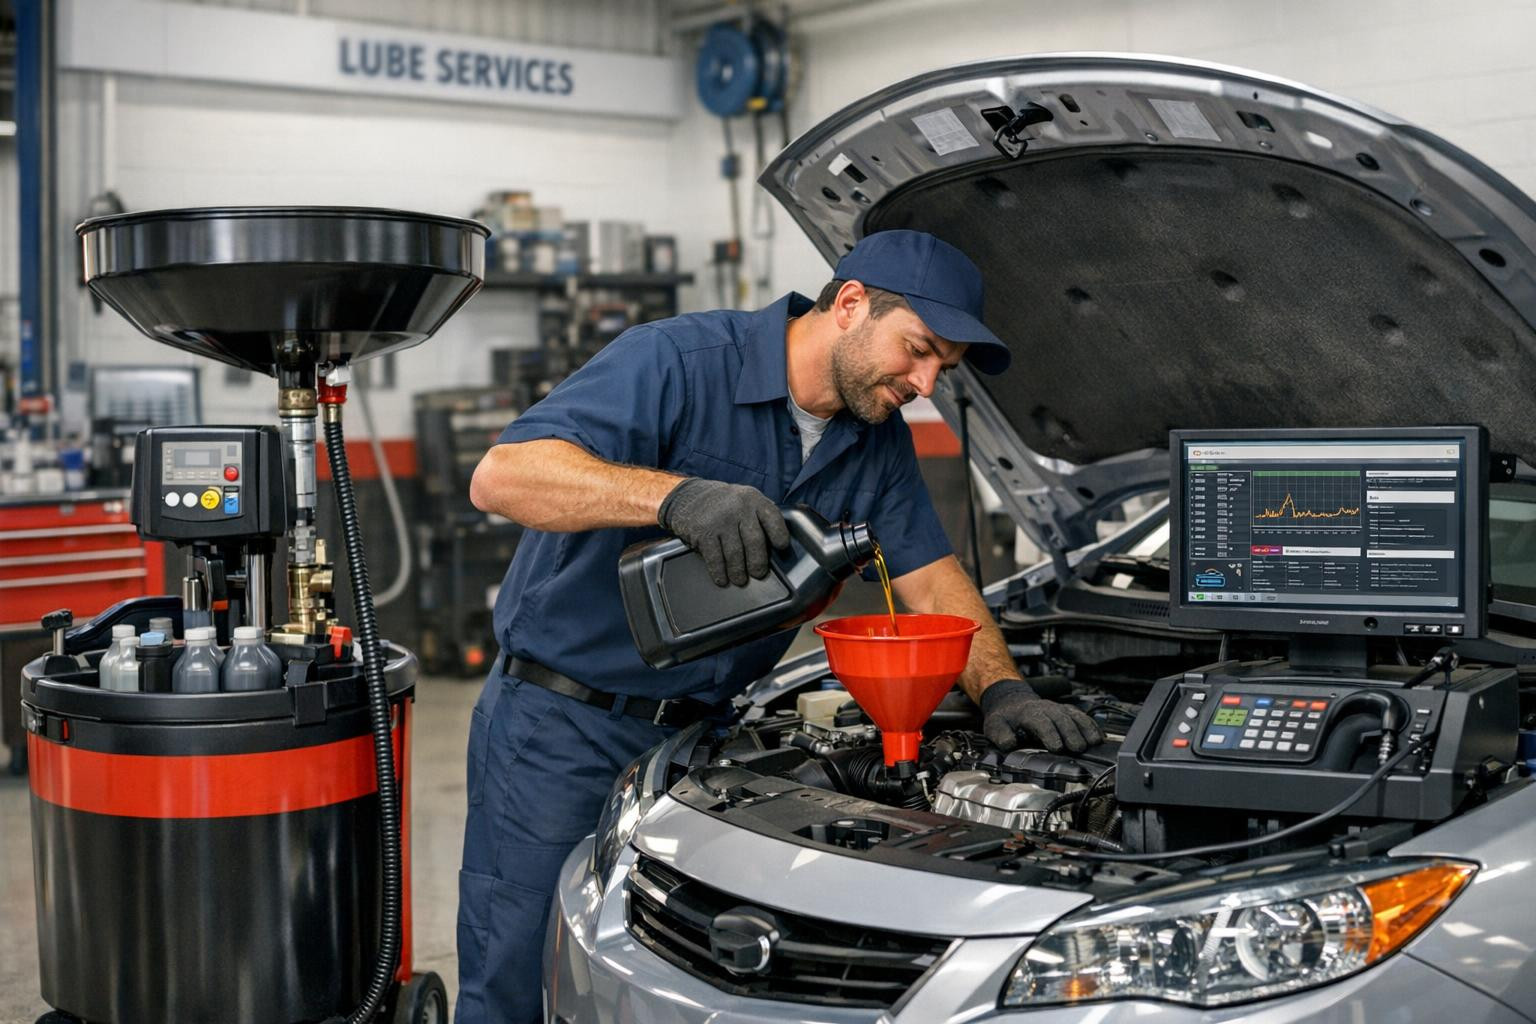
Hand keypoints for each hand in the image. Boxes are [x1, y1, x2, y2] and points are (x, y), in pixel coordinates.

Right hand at [658, 478, 791, 586]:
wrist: (688, 495)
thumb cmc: (723, 504)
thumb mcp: (744, 500)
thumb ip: (759, 517)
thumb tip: (775, 547)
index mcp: (753, 499)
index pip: (772, 517)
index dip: (779, 534)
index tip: (781, 547)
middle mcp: (738, 507)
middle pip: (754, 540)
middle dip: (758, 562)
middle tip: (759, 573)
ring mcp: (720, 520)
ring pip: (735, 553)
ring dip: (738, 571)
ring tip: (740, 580)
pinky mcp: (703, 532)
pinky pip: (715, 558)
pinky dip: (719, 572)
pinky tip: (722, 579)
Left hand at [980, 679, 1102, 753]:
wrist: (1011, 701)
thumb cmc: (1005, 717)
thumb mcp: (995, 726)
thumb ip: (1001, 735)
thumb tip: (1009, 744)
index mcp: (1029, 713)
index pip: (1041, 722)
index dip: (1050, 734)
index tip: (1057, 747)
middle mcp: (1046, 708)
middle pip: (1062, 719)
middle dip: (1071, 733)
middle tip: (1078, 749)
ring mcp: (1058, 709)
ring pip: (1074, 716)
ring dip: (1085, 729)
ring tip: (1094, 742)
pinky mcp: (1067, 711)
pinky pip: (1082, 716)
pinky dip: (1092, 726)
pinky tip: (1099, 736)